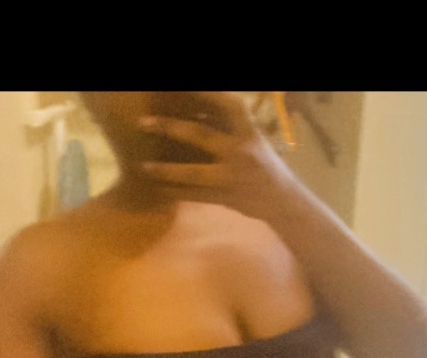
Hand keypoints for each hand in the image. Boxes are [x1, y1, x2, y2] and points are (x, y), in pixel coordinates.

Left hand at [138, 91, 292, 220]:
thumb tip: (197, 110)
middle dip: (169, 128)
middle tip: (143, 123)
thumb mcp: (253, 139)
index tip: (183, 88)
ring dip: (166, 171)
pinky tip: (158, 189)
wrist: (283, 200)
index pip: (228, 106)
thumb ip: (228, 126)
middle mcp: (240, 153)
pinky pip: (195, 195)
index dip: (207, 95)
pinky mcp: (225, 198)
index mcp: (249, 133)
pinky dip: (176, 192)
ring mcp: (231, 178)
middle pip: (200, 135)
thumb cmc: (264, 164)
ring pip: (192, 173)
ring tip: (145, 166)